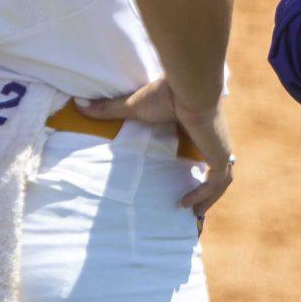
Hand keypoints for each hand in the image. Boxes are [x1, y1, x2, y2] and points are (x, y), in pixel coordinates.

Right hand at [74, 78, 236, 220]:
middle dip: (209, 188)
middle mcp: (213, 140)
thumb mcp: (133, 107)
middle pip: (218, 168)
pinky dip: (204, 194)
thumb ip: (109, 109)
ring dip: (210, 197)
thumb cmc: (164, 94)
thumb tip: (78, 105)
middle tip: (193, 206)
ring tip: (193, 213)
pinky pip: (216, 182)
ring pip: (222, 180)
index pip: (204, 151)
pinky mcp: (219, 155)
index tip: (187, 179)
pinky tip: (188, 205)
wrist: (185, 87)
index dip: (200, 167)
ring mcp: (219, 148)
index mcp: (198, 129)